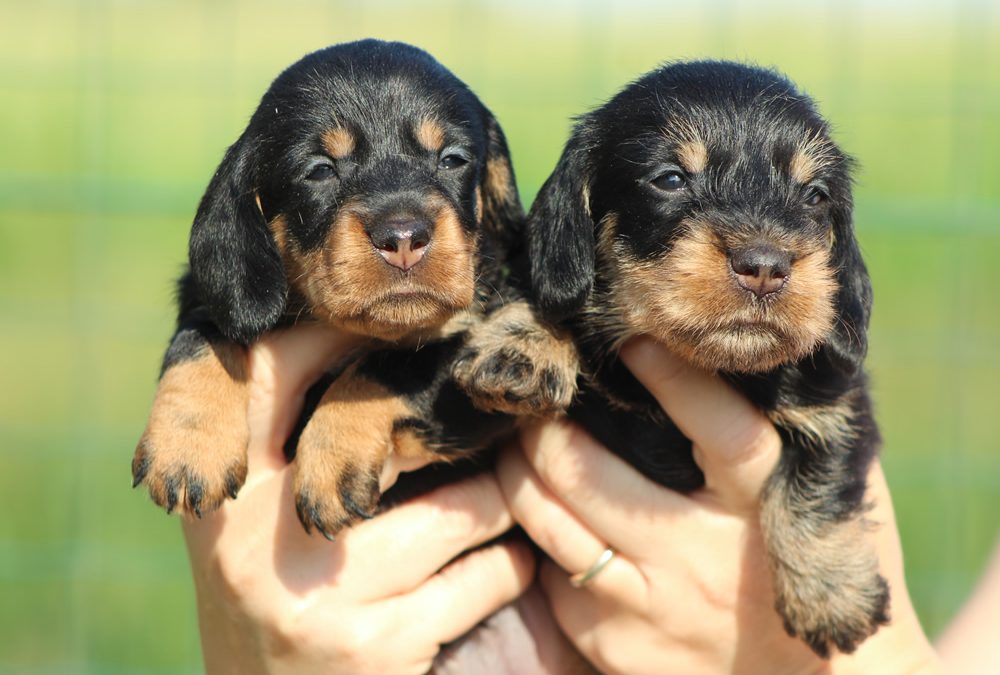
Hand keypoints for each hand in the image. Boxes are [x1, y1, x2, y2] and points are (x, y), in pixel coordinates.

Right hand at [182, 325, 534, 674]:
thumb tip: (356, 346)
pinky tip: (510, 562)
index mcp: (222, 494)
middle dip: (444, 421)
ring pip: (459, 510)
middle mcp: (258, 538)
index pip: (267, 373)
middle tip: (487, 406)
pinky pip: (483, 577)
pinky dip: (511, 564)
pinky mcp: (379, 646)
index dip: (331, 331)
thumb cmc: (273, 601)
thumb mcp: (247, 527)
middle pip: (379, 434)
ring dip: (499, 500)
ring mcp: (322, 594)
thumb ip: (275, 452)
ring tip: (507, 494)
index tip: (388, 323)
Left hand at [497, 335, 942, 674]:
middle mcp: (699, 558)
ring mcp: (650, 609)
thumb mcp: (826, 498)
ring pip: (547, 523)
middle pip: (586, 475)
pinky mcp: (615, 648)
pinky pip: (551, 577)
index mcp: (761, 508)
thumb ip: (787, 431)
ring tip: (519, 448)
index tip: (632, 340)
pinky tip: (547, 518)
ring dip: (518, 475)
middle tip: (536, 402)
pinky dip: (540, 539)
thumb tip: (743, 350)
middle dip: (542, 428)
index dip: (674, 380)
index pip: (721, 431)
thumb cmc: (810, 567)